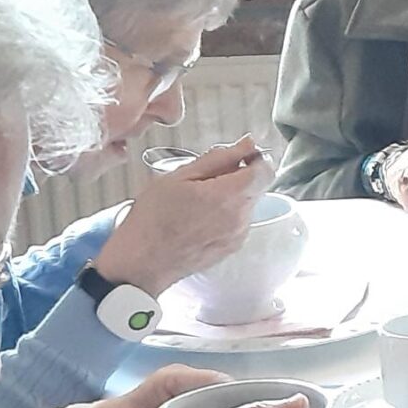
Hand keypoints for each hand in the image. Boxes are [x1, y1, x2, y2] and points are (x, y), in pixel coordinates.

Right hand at [94, 139, 270, 294]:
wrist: (142, 262)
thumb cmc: (152, 220)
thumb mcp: (179, 177)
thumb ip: (218, 158)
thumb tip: (246, 145)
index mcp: (228, 196)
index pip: (265, 170)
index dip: (255, 158)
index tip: (240, 155)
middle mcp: (240, 218)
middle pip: (256, 187)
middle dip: (238, 176)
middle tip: (204, 178)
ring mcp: (238, 235)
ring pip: (247, 204)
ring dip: (230, 196)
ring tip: (196, 201)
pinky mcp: (233, 247)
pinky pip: (239, 222)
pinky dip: (225, 214)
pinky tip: (198, 218)